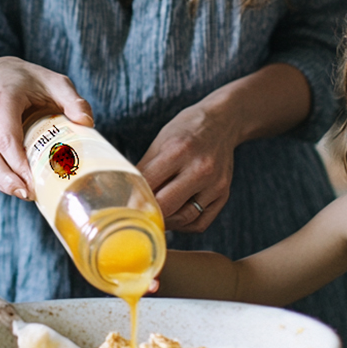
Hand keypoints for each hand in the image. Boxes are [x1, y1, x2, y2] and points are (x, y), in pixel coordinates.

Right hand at [0, 57, 93, 197]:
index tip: (34, 184)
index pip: (6, 140)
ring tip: (23, 193)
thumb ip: (72, 100)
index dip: (18, 166)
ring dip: (0, 181)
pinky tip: (13, 183)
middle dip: (7, 181)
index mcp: (1, 99)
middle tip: (28, 195)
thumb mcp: (54, 82)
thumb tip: (87, 123)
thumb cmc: (28, 80)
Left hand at [136, 98, 238, 232]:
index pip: (149, 184)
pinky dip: (184, 225)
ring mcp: (214, 184)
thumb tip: (128, 193)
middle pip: (166, 206)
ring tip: (155, 216)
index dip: (133, 198)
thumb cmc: (187, 130)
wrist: (222, 123)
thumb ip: (145, 167)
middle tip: (137, 216)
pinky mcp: (223, 194)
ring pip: (184, 219)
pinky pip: (200, 222)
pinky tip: (174, 217)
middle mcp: (200, 169)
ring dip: (166, 222)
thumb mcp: (161, 140)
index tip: (123, 208)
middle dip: (148, 213)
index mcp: (178, 151)